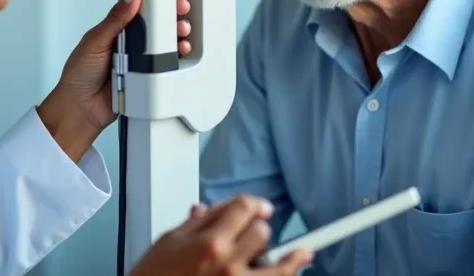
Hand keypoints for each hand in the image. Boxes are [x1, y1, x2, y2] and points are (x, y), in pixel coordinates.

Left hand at [37, 0, 190, 160]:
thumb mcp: (95, 41)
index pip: (139, 7)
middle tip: (181, 7)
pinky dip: (175, 56)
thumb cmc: (79, 75)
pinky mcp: (147, 74)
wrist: (81, 109)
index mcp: (116, 28)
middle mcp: (130, 41)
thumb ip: (115, 19)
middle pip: (156, 22)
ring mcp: (140, 58)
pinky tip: (181, 49)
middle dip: (171, 13)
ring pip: (164, 42)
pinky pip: (165, 63)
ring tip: (182, 29)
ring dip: (176, 33)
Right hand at [130, 195, 312, 275]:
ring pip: (279, 268)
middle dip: (260, 229)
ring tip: (303, 254)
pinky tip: (292, 271)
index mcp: (209, 241)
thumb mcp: (170, 239)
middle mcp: (227, 263)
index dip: (255, 204)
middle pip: (263, 232)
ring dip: (291, 259)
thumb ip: (198, 221)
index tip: (260, 207)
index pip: (244, 208)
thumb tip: (217, 207)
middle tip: (257, 234)